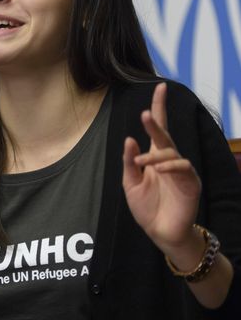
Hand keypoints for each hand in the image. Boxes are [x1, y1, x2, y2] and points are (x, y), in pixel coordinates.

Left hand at [122, 83, 201, 254]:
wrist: (161, 232)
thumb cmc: (146, 207)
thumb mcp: (130, 183)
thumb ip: (129, 162)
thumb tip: (130, 139)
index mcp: (153, 157)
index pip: (158, 128)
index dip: (159, 107)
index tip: (160, 86)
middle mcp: (168, 160)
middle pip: (165, 135)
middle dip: (155, 122)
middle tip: (145, 114)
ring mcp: (180, 170)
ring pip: (171, 152)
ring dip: (154, 155)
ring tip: (141, 164)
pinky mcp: (190, 182)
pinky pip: (183, 167)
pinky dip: (170, 166)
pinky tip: (159, 170)